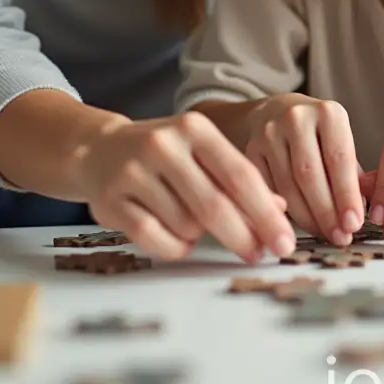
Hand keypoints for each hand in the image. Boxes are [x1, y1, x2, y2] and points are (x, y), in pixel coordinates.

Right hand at [76, 111, 296, 263]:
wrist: (98, 149)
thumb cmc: (165, 156)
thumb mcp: (204, 153)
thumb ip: (240, 179)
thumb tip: (280, 210)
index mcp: (194, 128)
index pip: (240, 175)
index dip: (266, 213)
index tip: (285, 241)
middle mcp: (163, 144)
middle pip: (215, 205)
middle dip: (243, 237)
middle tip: (258, 255)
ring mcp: (133, 172)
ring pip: (186, 225)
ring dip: (199, 237)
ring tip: (192, 224)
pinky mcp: (110, 201)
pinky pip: (155, 239)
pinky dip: (174, 247)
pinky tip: (177, 239)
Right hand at [244, 93, 366, 245]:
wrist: (275, 112)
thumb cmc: (318, 135)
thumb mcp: (342, 142)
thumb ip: (357, 175)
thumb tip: (370, 207)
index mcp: (329, 113)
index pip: (339, 158)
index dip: (347, 195)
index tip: (354, 223)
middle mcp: (297, 118)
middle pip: (310, 174)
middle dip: (327, 212)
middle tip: (341, 237)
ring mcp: (269, 133)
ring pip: (287, 185)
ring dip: (307, 217)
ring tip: (324, 234)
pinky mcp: (250, 150)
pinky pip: (268, 189)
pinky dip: (283, 212)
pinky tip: (297, 227)